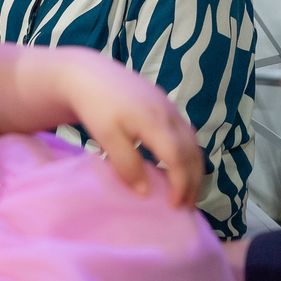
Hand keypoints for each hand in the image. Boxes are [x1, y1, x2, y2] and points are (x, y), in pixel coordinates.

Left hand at [61, 49, 204, 207]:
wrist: (87, 73)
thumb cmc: (96, 106)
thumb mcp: (107, 137)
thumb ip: (127, 164)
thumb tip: (146, 193)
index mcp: (155, 122)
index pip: (179, 158)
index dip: (181, 184)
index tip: (174, 207)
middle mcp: (169, 113)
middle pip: (192, 151)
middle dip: (194, 181)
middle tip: (186, 206)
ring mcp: (168, 107)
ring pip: (192, 141)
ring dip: (193, 167)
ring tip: (185, 190)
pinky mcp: (164, 104)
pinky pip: (185, 132)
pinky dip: (187, 152)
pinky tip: (175, 164)